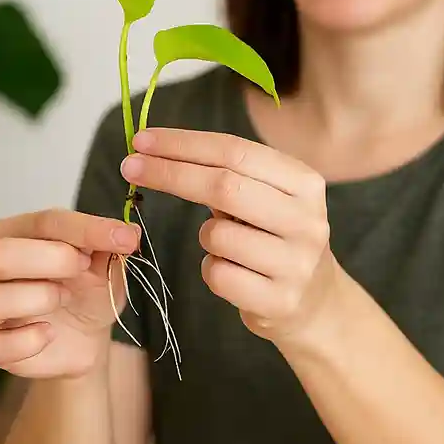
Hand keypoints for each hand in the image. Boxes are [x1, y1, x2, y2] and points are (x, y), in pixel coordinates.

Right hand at [0, 209, 140, 378]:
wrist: (87, 337)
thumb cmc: (87, 289)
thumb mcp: (104, 263)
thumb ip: (110, 244)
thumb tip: (129, 233)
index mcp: (16, 232)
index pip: (44, 221)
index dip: (86, 229)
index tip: (123, 239)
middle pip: (1, 254)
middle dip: (52, 260)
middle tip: (82, 269)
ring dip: (40, 298)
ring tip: (64, 299)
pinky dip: (32, 340)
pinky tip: (50, 333)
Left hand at [121, 128, 340, 344]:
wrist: (315, 302)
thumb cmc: (273, 238)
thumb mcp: (265, 198)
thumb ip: (225, 173)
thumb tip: (153, 151)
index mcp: (305, 182)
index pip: (235, 151)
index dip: (183, 144)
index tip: (141, 141)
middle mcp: (307, 219)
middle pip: (223, 185)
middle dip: (170, 173)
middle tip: (129, 166)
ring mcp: (297, 263)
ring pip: (216, 235)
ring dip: (204, 236)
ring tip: (226, 245)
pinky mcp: (280, 301)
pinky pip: (217, 275)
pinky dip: (211, 270)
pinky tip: (234, 273)